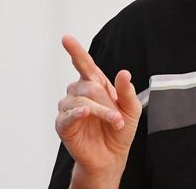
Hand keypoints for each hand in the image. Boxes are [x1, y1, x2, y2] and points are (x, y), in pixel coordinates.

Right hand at [55, 35, 142, 187]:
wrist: (112, 156)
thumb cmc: (120, 129)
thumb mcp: (132, 109)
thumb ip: (128, 91)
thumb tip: (124, 72)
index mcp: (94, 84)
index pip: (85, 64)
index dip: (76, 51)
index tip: (66, 39)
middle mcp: (78, 93)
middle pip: (89, 86)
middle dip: (106, 101)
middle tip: (118, 117)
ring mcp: (69, 108)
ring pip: (81, 101)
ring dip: (101, 111)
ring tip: (115, 121)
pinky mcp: (63, 125)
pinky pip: (68, 115)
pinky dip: (77, 113)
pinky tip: (85, 112)